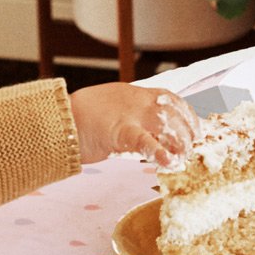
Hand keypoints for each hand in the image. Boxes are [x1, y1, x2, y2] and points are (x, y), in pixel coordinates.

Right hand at [69, 83, 198, 166]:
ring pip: (164, 124)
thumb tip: (149, 132)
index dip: (186, 114)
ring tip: (182, 157)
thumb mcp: (113, 109)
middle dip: (186, 130)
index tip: (194, 129)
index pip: (171, 99)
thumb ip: (132, 116)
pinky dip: (158, 152)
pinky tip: (168, 162)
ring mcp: (129, 114)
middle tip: (191, 148)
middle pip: (173, 111)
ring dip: (178, 142)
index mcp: (136, 93)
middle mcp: (137, 100)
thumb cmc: (84, 118)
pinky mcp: (119, 131)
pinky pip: (144, 141)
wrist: (60, 120)